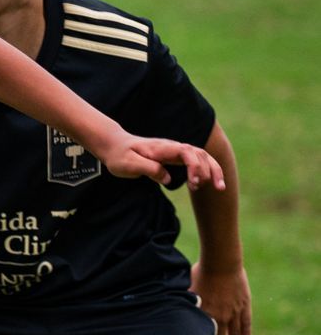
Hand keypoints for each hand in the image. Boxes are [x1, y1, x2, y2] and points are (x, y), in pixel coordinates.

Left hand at [96, 133, 224, 189]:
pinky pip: (196, 162)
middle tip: (205, 188)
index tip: (194, 181)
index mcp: (161, 148)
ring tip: (219, 188)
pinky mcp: (174, 157)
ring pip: (202, 157)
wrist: (115, 146)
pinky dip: (206, 171)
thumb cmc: (119, 156)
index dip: (194, 166)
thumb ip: (149, 169)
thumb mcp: (128, 164)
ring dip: (213, 170)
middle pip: (199, 154)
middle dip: (209, 170)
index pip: (186, 152)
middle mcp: (172, 147)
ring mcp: (175, 151)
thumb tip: (167, 178)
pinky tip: (209, 183)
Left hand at [191, 262, 252, 334]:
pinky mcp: (244, 306)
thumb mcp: (189, 288)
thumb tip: (175, 304)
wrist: (222, 264)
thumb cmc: (202, 273)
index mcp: (205, 313)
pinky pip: (246, 325)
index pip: (202, 332)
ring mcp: (234, 312)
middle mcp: (220, 316)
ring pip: (234, 333)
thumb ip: (187, 300)